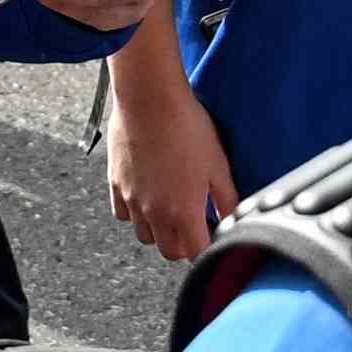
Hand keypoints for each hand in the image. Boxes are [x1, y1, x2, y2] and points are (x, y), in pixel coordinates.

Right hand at [107, 63, 237, 262]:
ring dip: (159, 230)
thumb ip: (228, 199)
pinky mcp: (116, 185)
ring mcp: (132, 200)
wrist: (150, 99)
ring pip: (145, 236)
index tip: (212, 235)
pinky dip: (135, 213)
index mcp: (184, 212)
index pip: (196, 252)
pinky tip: (148, 195)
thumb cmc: (186, 127)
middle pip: (169, 250)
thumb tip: (235, 219)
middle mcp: (155, 213)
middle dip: (184, 244)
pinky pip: (124, 214)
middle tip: (194, 225)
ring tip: (171, 208)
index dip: (207, 248)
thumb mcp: (219, 165)